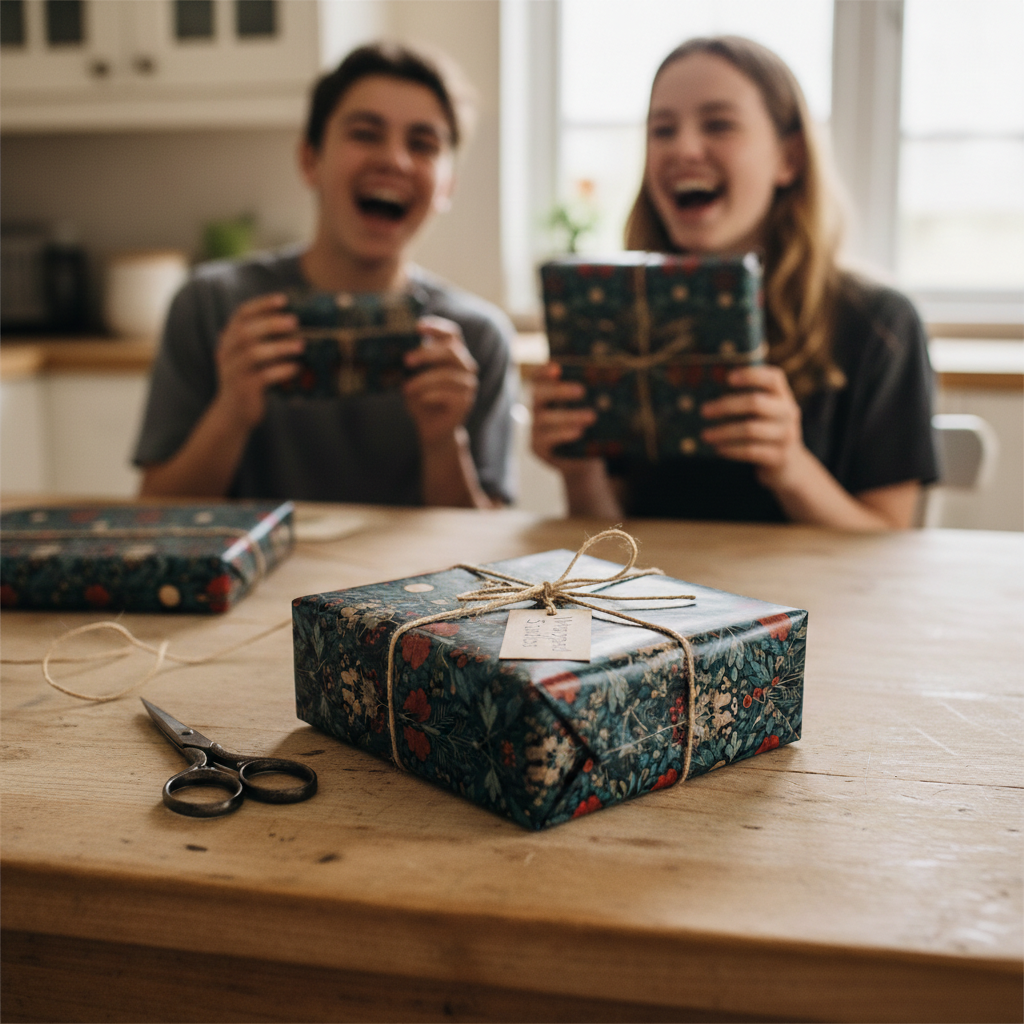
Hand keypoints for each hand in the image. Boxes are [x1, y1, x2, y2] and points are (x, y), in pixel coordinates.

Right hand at [214, 293, 302, 427]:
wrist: (234, 413)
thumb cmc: (250, 379)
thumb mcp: (251, 357)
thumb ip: (263, 340)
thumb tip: (296, 322)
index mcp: (229, 339)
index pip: (241, 314)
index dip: (262, 305)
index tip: (284, 299)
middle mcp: (227, 353)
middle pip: (246, 332)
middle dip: (272, 324)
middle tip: (295, 321)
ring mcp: (234, 371)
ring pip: (254, 354)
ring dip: (280, 347)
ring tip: (301, 346)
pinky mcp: (244, 389)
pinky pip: (263, 377)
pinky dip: (281, 370)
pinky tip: (295, 368)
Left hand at [402, 316, 478, 447]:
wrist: (433, 430)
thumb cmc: (421, 399)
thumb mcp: (412, 377)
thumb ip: (410, 362)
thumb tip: (393, 347)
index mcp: (454, 356)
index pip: (452, 334)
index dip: (437, 327)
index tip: (417, 326)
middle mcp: (465, 367)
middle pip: (451, 350)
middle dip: (427, 353)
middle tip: (406, 360)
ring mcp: (468, 384)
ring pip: (447, 375)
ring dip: (422, 381)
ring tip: (406, 389)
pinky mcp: (465, 401)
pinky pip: (448, 393)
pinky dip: (430, 395)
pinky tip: (421, 400)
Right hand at [530, 362, 599, 473]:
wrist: (583, 462)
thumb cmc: (588, 430)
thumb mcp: (591, 412)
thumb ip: (591, 398)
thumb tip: (607, 383)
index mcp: (546, 397)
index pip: (537, 379)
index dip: (543, 371)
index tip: (557, 368)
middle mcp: (536, 411)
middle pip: (537, 395)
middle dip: (559, 391)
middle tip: (582, 391)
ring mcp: (534, 430)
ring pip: (543, 419)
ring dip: (568, 416)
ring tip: (591, 417)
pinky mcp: (537, 448)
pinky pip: (546, 440)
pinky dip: (563, 435)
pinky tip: (579, 433)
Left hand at [700, 365, 805, 488]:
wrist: (789, 464)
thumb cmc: (765, 431)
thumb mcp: (762, 413)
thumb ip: (743, 400)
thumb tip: (708, 395)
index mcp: (783, 396)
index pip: (773, 378)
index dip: (751, 375)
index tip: (728, 377)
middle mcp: (787, 412)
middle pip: (755, 403)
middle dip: (726, 406)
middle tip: (704, 411)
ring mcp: (786, 435)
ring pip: (750, 429)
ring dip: (723, 432)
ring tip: (705, 435)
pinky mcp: (779, 456)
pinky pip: (751, 451)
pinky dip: (731, 449)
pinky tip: (719, 449)